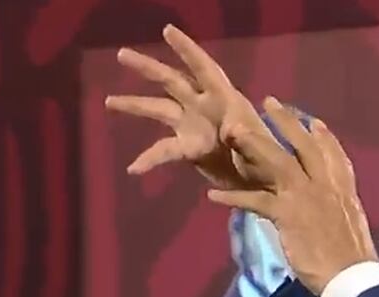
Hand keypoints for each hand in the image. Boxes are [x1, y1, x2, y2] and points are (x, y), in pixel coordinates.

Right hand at [104, 24, 268, 189]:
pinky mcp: (188, 147)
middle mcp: (204, 106)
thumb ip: (248, 139)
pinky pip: (163, 150)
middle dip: (148, 68)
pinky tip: (133, 168)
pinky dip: (149, 158)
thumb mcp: (262, 149)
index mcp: (226, 99)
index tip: (168, 30)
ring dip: (134, 105)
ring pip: (159, 109)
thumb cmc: (270, 162)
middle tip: (121, 54)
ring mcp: (193, 125)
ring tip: (108, 102)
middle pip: (172, 81)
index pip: (204, 68)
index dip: (187, 49)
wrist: (265, 184)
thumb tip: (231, 130)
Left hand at [206, 97, 378, 293]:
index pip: (334, 156)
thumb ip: (335, 209)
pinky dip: (234, 198)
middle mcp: (326, 187)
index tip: (313, 122)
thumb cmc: (352, 257)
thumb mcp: (349, 224)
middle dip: (287, 122)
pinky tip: (213, 195)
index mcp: (343, 191)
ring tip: (232, 130)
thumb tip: (325, 208)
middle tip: (269, 102)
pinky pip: (257, 200)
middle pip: (304, 147)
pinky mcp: (289, 215)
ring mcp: (306, 198)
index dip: (323, 137)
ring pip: (278, 163)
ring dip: (254, 145)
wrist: (351, 277)